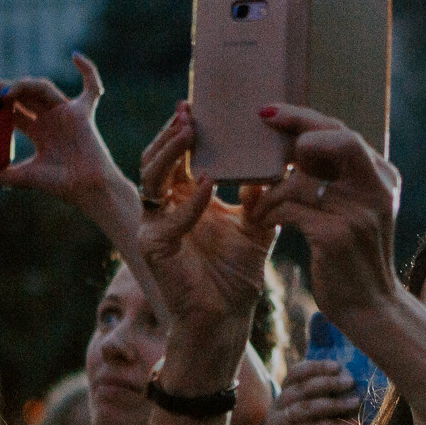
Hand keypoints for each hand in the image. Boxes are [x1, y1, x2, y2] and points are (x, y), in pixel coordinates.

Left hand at [0, 55, 138, 224]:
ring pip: (42, 87)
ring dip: (23, 84)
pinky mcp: (83, 112)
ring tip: (5, 93)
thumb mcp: (20, 178)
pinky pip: (91, 88)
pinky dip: (88, 70)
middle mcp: (49, 118)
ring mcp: (66, 113)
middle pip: (22, 94)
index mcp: (36, 131)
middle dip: (0, 89)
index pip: (10, 109)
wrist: (87, 190)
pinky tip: (75, 56)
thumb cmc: (58, 186)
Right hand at [138, 104, 277, 386]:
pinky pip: (169, 219)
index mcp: (184, 199)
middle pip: (157, 159)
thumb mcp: (255, 225)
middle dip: (171, 134)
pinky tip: (206, 185)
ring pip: (151, 180)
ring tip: (189, 133)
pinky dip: (189, 202)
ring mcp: (154, 227)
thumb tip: (274, 162)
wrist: (226, 319)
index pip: (177, 156)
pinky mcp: (154, 249)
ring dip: (170, 155)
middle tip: (189, 111)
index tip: (198, 104)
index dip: (184, 131)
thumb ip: (259, 195)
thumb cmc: (236, 274)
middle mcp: (164, 209)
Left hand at [246, 105, 402, 329]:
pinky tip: (264, 220)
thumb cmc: (354, 256)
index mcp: (383, 179)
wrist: (371, 307)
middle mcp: (377, 190)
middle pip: (336, 139)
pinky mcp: (337, 237)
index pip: (344, 133)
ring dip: (272, 190)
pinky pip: (290, 208)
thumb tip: (298, 141)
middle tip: (262, 128)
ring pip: (302, 179)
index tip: (269, 112)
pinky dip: (270, 211)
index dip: (305, 118)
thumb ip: (341, 178)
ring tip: (259, 204)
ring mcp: (359, 213)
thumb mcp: (359, 211)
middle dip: (295, 130)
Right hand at [269, 359, 359, 424]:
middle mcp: (275, 411)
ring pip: (306, 408)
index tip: (338, 366)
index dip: (316, 367)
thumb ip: (329, 398)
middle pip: (301, 389)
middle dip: (328, 383)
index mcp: (283, 399)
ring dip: (334, 403)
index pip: (295, 374)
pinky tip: (353, 423)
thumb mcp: (324, 418)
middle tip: (350, 382)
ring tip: (355, 401)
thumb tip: (352, 375)